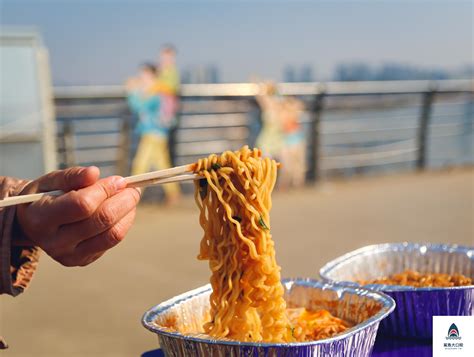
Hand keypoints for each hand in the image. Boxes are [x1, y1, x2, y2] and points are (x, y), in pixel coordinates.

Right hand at [15, 167, 140, 266]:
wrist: (32, 224)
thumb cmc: (45, 197)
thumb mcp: (50, 181)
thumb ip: (72, 176)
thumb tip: (94, 173)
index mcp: (41, 218)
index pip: (82, 205)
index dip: (105, 190)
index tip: (119, 179)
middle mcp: (54, 242)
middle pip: (102, 220)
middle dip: (124, 200)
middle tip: (133, 188)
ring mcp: (69, 255)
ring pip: (112, 234)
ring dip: (128, 213)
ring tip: (130, 198)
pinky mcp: (82, 260)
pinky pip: (112, 241)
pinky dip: (123, 223)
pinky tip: (121, 211)